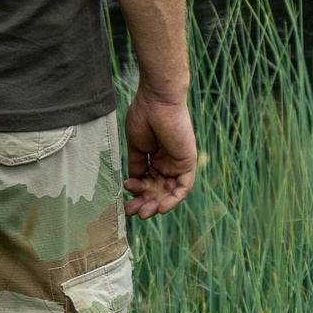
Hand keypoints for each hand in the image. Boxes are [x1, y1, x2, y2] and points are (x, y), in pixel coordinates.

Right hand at [121, 83, 198, 217]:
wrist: (156, 100)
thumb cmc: (144, 116)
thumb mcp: (136, 146)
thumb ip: (137, 166)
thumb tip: (133, 184)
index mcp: (155, 158)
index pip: (147, 182)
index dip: (136, 191)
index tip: (124, 193)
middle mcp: (168, 163)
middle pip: (158, 190)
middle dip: (144, 202)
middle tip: (131, 211)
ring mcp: (178, 163)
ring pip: (169, 192)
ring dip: (157, 205)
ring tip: (143, 212)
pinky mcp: (188, 163)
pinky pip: (183, 188)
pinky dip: (173, 200)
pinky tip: (160, 208)